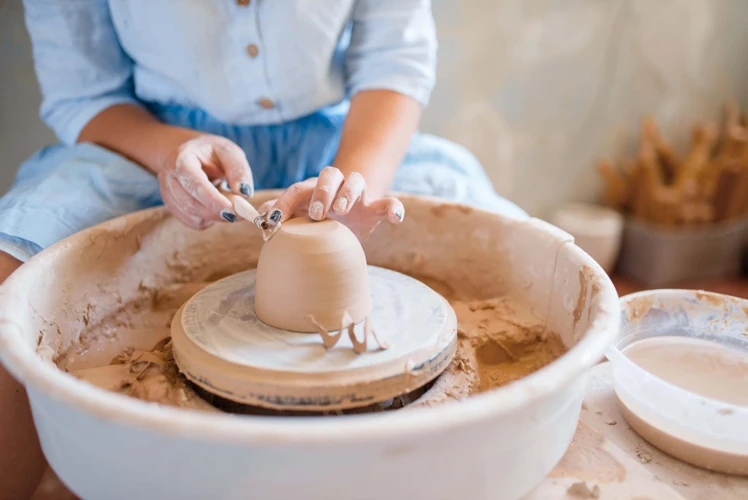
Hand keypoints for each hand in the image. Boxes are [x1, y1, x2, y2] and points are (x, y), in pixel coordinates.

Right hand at [158, 134, 253, 229]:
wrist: (193, 155)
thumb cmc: (212, 153)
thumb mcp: (228, 151)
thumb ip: (238, 169)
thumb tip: (244, 193)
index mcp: (180, 158)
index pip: (193, 183)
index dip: (213, 199)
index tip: (232, 211)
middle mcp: (169, 177)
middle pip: (190, 203)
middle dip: (216, 212)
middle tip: (241, 214)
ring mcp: (168, 194)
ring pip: (192, 216)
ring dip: (215, 216)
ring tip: (230, 204)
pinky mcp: (174, 208)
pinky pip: (193, 222)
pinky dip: (210, 219)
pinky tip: (217, 207)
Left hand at [258, 167, 404, 239]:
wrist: (351, 220)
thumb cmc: (321, 221)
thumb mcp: (302, 218)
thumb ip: (284, 214)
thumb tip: (260, 215)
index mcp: (313, 189)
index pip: (298, 189)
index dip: (286, 202)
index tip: (276, 220)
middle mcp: (336, 186)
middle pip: (329, 175)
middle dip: (321, 192)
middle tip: (316, 214)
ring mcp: (358, 195)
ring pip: (356, 181)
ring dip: (348, 193)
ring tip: (342, 211)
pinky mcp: (377, 208)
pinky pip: (389, 204)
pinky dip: (394, 208)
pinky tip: (395, 218)